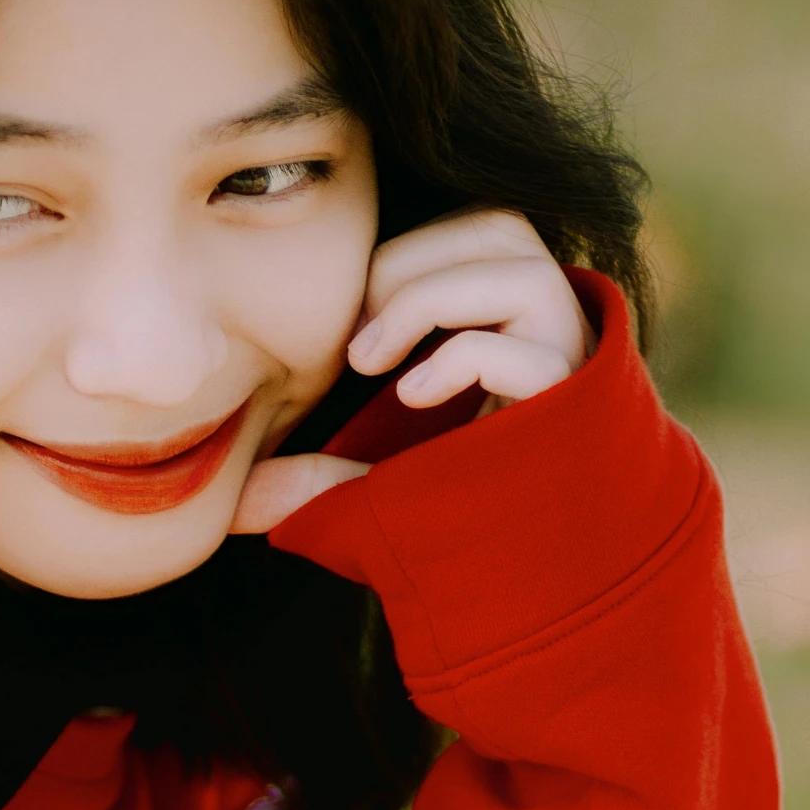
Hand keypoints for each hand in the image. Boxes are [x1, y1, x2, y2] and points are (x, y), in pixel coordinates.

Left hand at [230, 211, 594, 533]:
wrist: (545, 583)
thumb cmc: (469, 519)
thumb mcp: (384, 486)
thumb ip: (318, 480)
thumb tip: (233, 502)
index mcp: (520, 319)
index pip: (472, 226)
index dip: (401, 256)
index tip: (351, 328)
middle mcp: (559, 328)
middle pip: (499, 226)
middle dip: (407, 268)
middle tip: (355, 343)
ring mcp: (576, 364)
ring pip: (521, 271)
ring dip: (426, 302)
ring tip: (371, 365)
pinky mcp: (576, 408)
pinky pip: (526, 353)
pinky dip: (458, 360)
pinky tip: (413, 399)